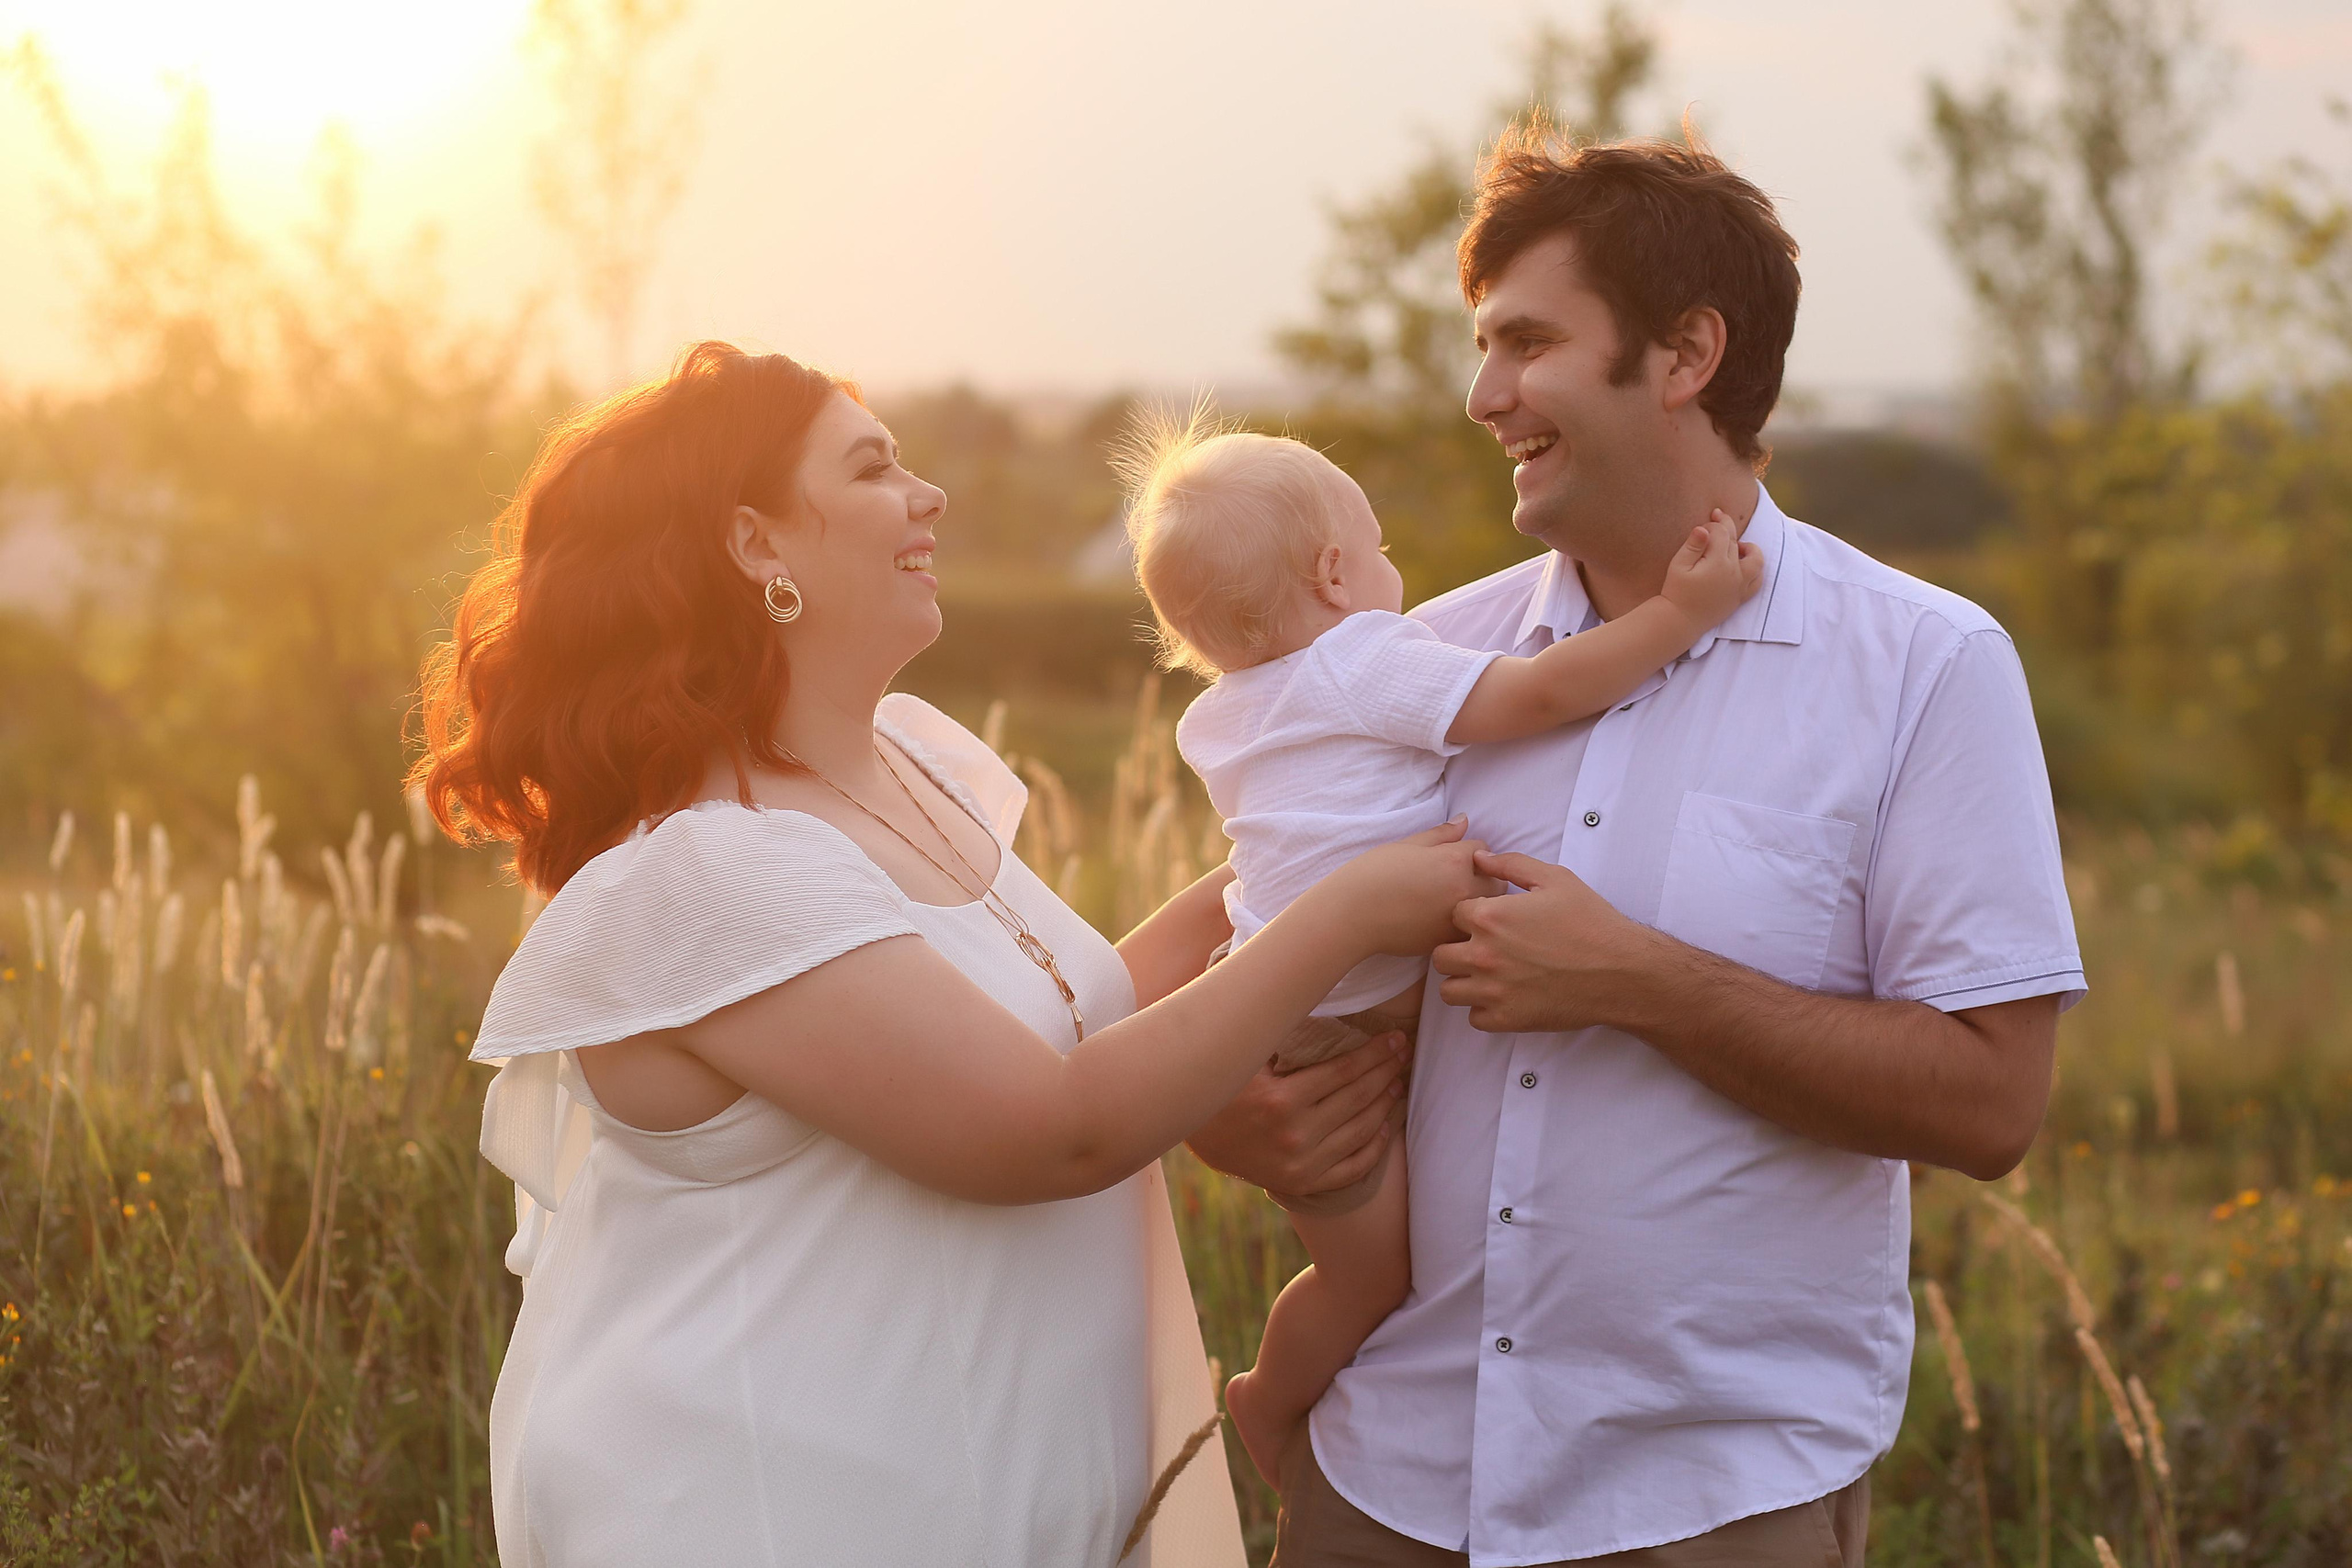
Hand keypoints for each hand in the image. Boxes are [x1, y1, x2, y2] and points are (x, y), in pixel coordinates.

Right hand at [1185, 1030, 1410, 1193]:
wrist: (1192, 1132)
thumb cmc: (1221, 1084)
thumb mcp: (1246, 1057)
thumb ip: (1281, 1034)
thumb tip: (1316, 997)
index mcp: (1281, 1100)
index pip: (1344, 1071)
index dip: (1375, 1053)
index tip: (1396, 1039)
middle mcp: (1295, 1135)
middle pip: (1357, 1098)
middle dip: (1386, 1072)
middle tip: (1404, 1054)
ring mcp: (1301, 1164)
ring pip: (1360, 1132)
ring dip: (1385, 1105)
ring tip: (1399, 1085)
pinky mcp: (1302, 1183)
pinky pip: (1350, 1169)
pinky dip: (1373, 1149)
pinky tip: (1385, 1128)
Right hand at [1328, 817, 1499, 956]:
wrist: (1350, 916)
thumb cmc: (1372, 874)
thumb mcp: (1406, 845)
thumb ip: (1441, 834)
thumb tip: (1466, 820)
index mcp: (1455, 859)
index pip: (1484, 849)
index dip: (1470, 850)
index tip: (1454, 856)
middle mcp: (1464, 889)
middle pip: (1497, 881)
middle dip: (1485, 877)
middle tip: (1459, 878)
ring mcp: (1459, 919)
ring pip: (1488, 909)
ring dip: (1479, 903)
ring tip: (1454, 900)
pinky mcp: (1448, 941)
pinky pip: (1470, 930)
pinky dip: (1464, 924)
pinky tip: (1442, 920)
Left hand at [1431, 850, 1675, 1032]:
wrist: (1621, 971)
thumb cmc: (1591, 922)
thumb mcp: (1555, 879)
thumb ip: (1511, 864)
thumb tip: (1480, 858)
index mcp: (1491, 917)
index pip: (1452, 915)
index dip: (1470, 916)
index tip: (1489, 922)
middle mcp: (1484, 955)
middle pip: (1440, 955)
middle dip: (1457, 950)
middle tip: (1483, 950)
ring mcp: (1493, 991)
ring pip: (1449, 991)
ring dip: (1464, 982)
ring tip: (1489, 976)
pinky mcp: (1506, 1019)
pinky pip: (1474, 1018)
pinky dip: (1484, 1009)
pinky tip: (1505, 996)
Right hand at [1660, 508, 1763, 628]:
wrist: (1680, 621)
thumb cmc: (1676, 591)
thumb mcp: (1678, 565)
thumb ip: (1692, 545)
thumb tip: (1703, 528)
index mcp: (1718, 562)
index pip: (1722, 533)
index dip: (1713, 524)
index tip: (1704, 524)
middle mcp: (1733, 572)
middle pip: (1735, 542)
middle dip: (1726, 529)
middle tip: (1716, 522)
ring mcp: (1739, 585)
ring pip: (1755, 560)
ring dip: (1750, 548)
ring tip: (1738, 546)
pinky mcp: (1740, 597)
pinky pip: (1757, 582)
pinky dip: (1755, 571)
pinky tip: (1743, 566)